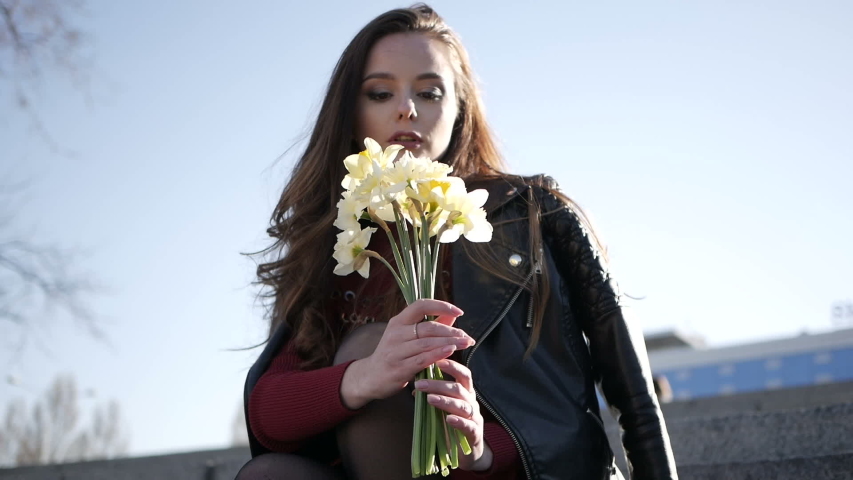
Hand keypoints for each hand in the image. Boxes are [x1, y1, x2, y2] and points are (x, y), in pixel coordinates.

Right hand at [345, 299, 474, 406]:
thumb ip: (431, 325)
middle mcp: (396, 333)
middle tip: (467, 336)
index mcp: (398, 321)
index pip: (420, 305)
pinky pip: (423, 359)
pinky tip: (450, 352)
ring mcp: (396, 351)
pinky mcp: (399, 367)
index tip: (459, 311)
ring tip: (466, 343)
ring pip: (428, 343)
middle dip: (452, 331)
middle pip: (429, 327)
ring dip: (450, 342)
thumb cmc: (394, 354)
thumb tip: (453, 314)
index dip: (441, 305)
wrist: (371, 377)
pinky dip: (438, 354)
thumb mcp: (407, 336)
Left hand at [414, 358, 491, 470]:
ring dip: (445, 401)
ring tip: (430, 399)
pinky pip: (469, 426)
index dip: (452, 366)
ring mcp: (475, 418)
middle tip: (420, 384)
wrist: (469, 452)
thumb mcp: (445, 408)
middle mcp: (472, 403)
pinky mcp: (475, 435)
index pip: (463, 374)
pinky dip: (459, 422)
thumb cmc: (454, 426)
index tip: (437, 360)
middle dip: (439, 384)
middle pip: (458, 389)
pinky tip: (449, 419)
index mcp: (466, 393)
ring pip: (463, 406)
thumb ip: (435, 396)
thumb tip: (417, 386)